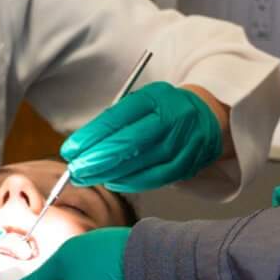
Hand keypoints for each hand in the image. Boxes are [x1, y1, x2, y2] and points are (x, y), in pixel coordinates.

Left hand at [59, 81, 225, 191]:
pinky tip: (114, 182)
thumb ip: (118, 120)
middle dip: (98, 159)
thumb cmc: (166, 108)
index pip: (118, 117)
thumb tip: (85, 145)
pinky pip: (156, 177)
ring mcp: (182, 142)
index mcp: (155, 97)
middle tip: (76, 169)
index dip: (92, 136)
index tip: (71, 149)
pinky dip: (132, 181)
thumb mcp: (143, 102)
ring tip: (88, 178)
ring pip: (141, 162)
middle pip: (129, 142)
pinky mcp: (188, 162)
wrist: (208, 114)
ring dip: (110, 173)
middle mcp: (171, 118)